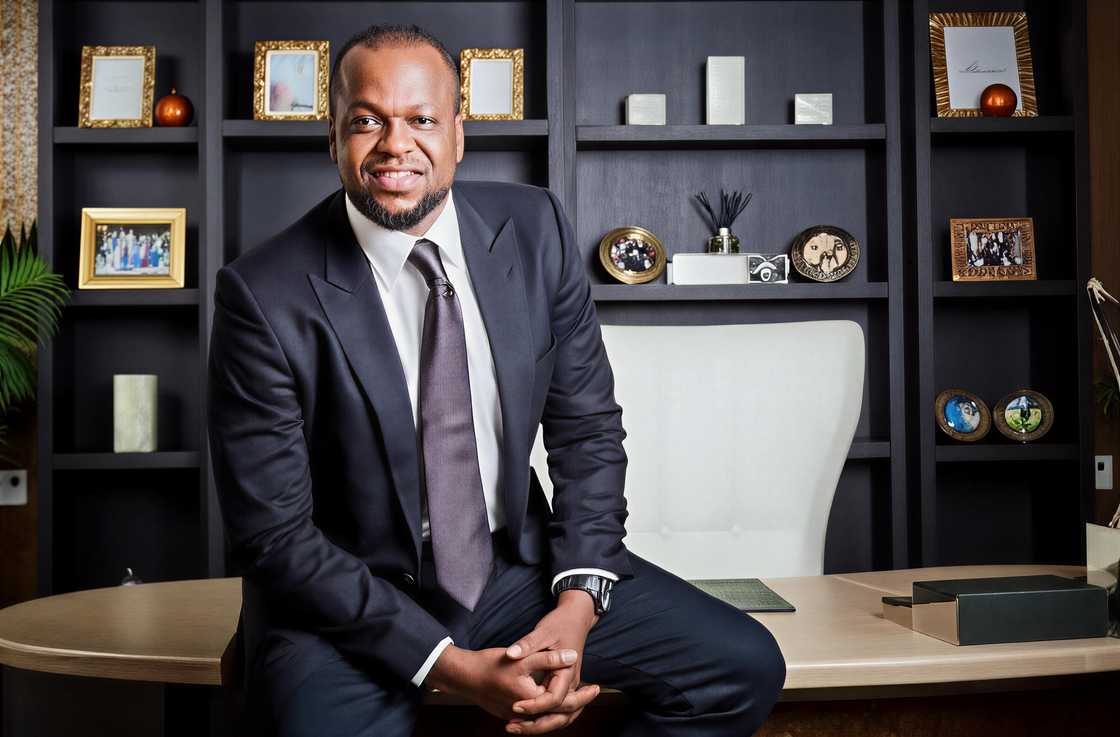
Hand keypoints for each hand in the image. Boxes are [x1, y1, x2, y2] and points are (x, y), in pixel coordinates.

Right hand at [424, 644, 581, 722]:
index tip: (597, 688)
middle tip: (593, 693)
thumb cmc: (491, 665)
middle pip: (558, 715)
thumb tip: (572, 655)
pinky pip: (536, 717)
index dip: (583, 695)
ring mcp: (517, 716)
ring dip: (564, 709)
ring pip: (547, 717)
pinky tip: (555, 699)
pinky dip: (550, 709)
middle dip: (578, 704)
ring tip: (580, 698)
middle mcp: (526, 714)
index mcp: (532, 700)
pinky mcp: (511, 714)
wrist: (464, 676)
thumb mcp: (523, 657)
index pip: (564, 703)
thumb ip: (548, 658)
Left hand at [502, 590, 600, 733]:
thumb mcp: (542, 632)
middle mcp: (571, 683)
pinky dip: (542, 718)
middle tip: (511, 727)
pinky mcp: (562, 686)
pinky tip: (523, 719)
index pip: (553, 699)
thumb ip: (526, 645)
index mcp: (567, 672)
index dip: (534, 705)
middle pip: (560, 716)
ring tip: (514, 728)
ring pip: (560, 717)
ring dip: (539, 726)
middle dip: (536, 725)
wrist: (575, 618)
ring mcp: (569, 686)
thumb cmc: (560, 624)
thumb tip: (511, 654)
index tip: (515, 706)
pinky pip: (556, 710)